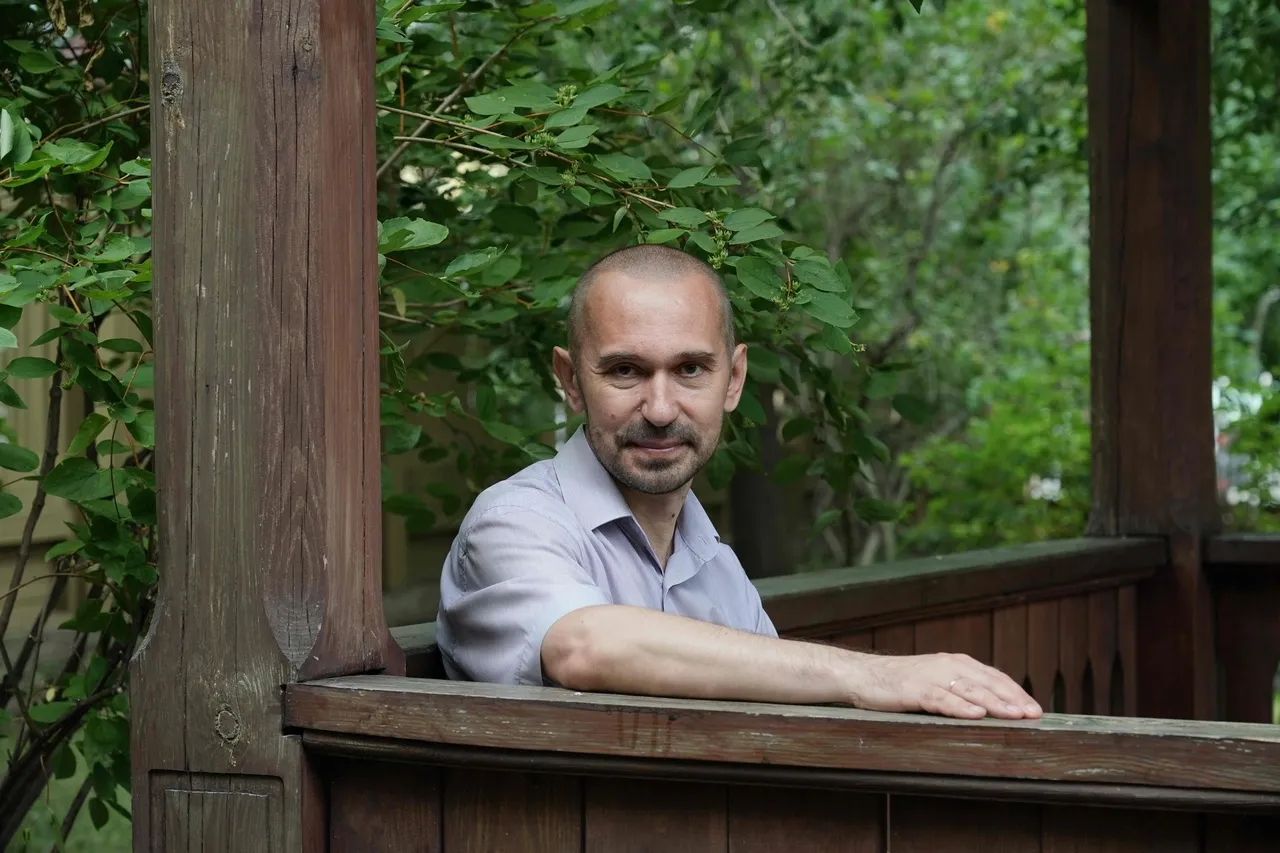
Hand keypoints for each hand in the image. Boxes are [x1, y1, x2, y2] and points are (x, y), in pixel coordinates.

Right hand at [848, 652, 1042, 719]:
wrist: (863, 675)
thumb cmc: (901, 682)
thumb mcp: (936, 681)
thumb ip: (961, 689)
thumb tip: (992, 708)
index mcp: (956, 663)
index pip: (994, 677)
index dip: (1016, 692)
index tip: (1035, 708)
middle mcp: (947, 665)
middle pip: (987, 682)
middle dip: (1012, 698)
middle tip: (1033, 714)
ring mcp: (930, 676)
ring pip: (969, 690)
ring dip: (994, 703)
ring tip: (1014, 715)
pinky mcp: (913, 689)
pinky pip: (941, 698)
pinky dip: (959, 706)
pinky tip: (975, 715)